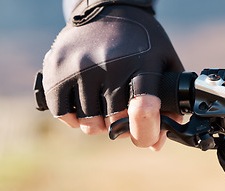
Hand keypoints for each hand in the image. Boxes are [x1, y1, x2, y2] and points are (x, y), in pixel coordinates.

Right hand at [42, 5, 183, 149]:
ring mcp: (79, 66)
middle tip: (120, 113)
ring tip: (102, 108)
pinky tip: (82, 106)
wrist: (108, 10)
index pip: (143, 108)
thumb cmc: (141, 43)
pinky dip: (73, 118)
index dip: (144, 131)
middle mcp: (108, 64)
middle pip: (113, 120)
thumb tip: (155, 143)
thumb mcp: (165, 64)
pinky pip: (62, 113)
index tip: (143, 134)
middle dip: (120, 125)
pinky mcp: (56, 68)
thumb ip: (168, 104)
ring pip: (88, 122)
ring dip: (97, 123)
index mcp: (141, 63)